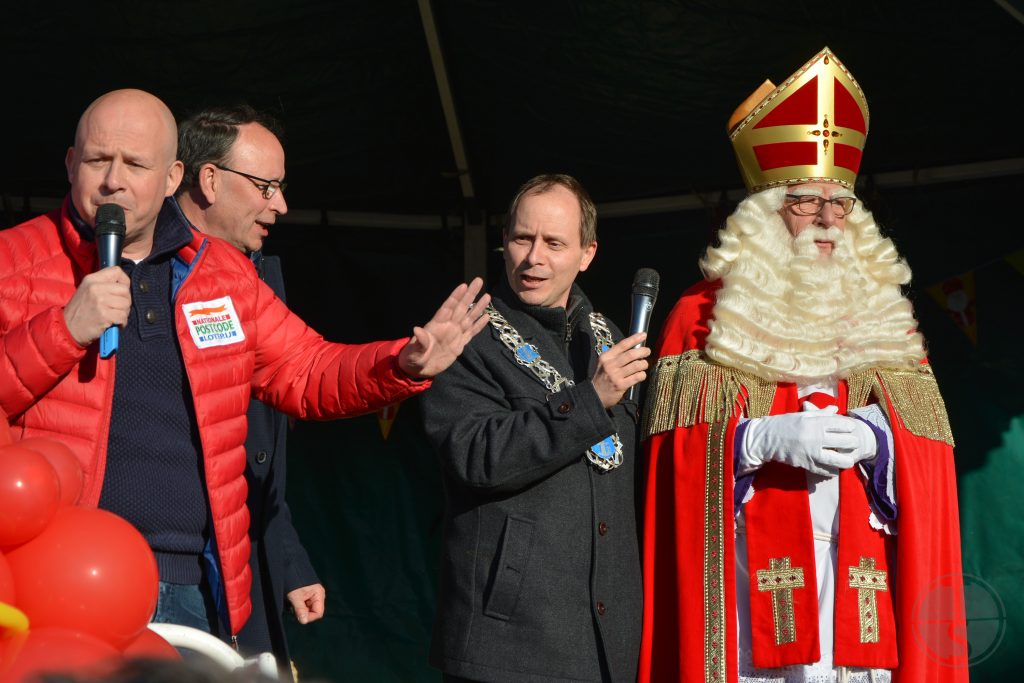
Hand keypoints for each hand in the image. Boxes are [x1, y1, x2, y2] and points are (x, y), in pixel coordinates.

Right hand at [63, 266, 130, 345]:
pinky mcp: (104, 314)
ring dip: (124, 313)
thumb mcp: (87, 290)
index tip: (121, 292)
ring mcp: (100, 301)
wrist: (68, 327)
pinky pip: (123, 316)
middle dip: (126, 301)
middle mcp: (96, 287)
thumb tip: (124, 285)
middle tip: (119, 308)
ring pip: (126, 304)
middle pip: (125, 290)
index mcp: (92, 279)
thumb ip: (104, 284)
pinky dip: (122, 322)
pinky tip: (115, 323)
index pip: (117, 271)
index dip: (124, 281)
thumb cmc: (81, 310)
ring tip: (115, 316)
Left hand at [287, 583, 325, 624]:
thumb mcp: (296, 596)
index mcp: (319, 594)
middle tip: (294, 608)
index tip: (299, 616)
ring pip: (308, 609)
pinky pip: (304, 605)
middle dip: (304, 613)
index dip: (310, 617)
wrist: (289, 567)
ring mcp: (312, 595)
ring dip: (300, 609)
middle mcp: (317, 595)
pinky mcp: (306, 595)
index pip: (318, 613)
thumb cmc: (294, 579)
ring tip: (293, 603)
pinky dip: (298, 606)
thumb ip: (301, 609)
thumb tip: (304, 621)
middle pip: (313, 611)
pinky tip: (293, 602)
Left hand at [397, 277, 490, 378]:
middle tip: (478, 280)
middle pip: (461, 308)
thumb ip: (420, 341)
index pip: (448, 308)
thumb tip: (417, 329)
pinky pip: (471, 333)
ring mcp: (454, 335)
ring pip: (469, 318)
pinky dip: (479, 325)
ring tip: (487, 296)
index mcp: (436, 325)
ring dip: (478, 307)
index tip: (463, 285)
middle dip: (470, 295)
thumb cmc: (413, 358)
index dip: (455, 297)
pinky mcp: (459, 345)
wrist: (419, 370)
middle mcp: (447, 326)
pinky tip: (487, 317)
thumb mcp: (415, 351)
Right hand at [590, 332, 649, 407]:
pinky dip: (642, 375)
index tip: (643, 335)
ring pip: (636, 365)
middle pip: (631, 354)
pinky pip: (637, 377)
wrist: (594, 395)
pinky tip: (641, 375)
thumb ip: (616, 356)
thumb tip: (634, 347)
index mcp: (606, 357)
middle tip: (648, 351)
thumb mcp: (604, 363)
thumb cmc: (602, 377)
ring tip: (644, 364)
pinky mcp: (621, 385)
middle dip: (643, 351)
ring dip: (644, 364)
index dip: (634, 339)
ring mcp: (615, 375)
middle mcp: (610, 365)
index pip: (622, 344)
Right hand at [741, 405, 877, 476]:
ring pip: (837, 459)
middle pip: (843, 442)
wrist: (766, 439)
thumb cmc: (784, 424)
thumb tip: (836, 409)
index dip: (849, 426)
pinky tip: (835, 469)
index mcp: (815, 423)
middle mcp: (816, 437)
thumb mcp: (802, 415)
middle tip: (854, 443)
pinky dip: (831, 470)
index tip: (851, 428)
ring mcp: (811, 452)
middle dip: (852, 443)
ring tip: (850, 460)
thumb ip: (821, 414)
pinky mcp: (806, 464)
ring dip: (846, 461)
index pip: (841, 424)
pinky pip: (824, 470)